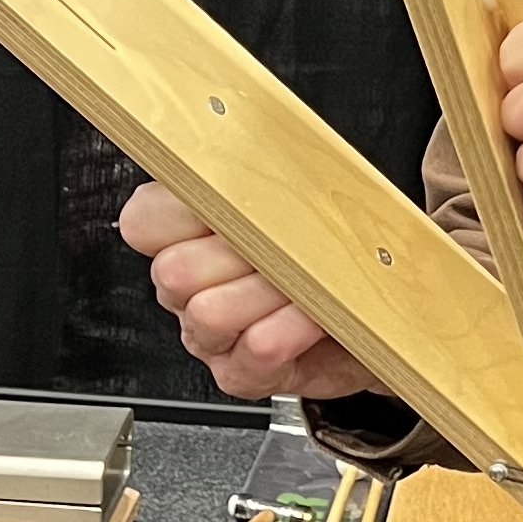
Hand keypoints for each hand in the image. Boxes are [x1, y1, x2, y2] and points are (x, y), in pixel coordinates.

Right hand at [118, 179, 377, 403]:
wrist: (376, 313)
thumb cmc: (334, 252)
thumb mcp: (303, 198)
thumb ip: (267, 176)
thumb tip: (264, 147)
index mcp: (187, 235)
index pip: (146, 218)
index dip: (185, 208)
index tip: (234, 200)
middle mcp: (189, 288)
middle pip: (174, 269)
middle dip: (243, 251)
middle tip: (291, 245)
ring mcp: (210, 335)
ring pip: (209, 312)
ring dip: (271, 292)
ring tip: (311, 284)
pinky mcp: (242, 374)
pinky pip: (253, 351)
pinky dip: (292, 329)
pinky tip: (315, 318)